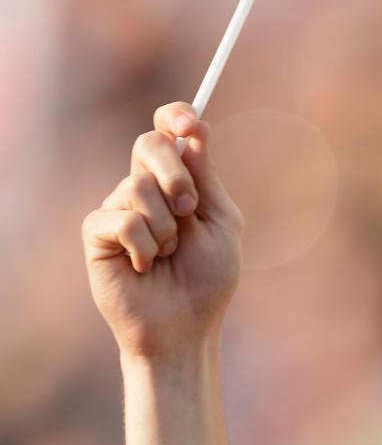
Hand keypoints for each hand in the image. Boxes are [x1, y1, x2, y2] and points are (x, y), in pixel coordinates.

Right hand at [82, 103, 243, 361]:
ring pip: (138, 186)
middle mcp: (145, 188)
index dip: (175, 116)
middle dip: (174, 172)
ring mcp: (119, 208)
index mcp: (178, 181)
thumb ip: (206, 178)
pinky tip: (145, 268)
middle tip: (189, 209)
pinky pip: (122, 219)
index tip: (189, 122)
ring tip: (169, 256)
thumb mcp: (220, 223)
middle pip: (149, 143)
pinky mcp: (98, 233)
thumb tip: (195, 129)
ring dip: (166, 227)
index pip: (169, 131)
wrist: (185, 329)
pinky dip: (144, 246)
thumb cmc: (208, 281)